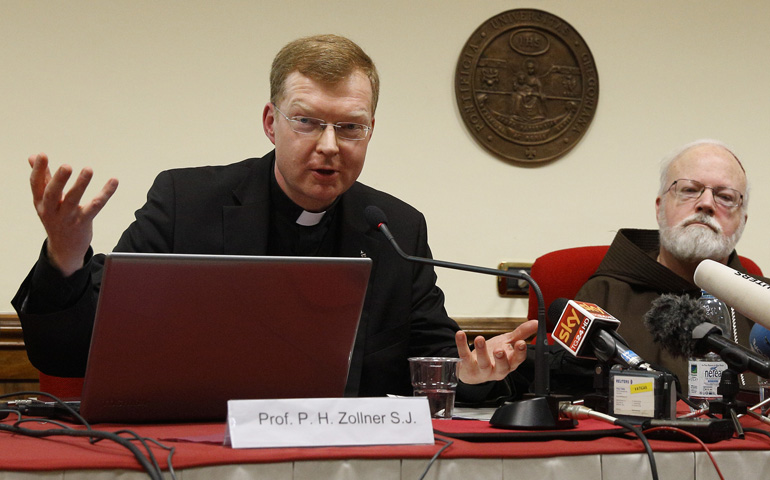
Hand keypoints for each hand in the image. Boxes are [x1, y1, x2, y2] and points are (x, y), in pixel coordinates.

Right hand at [28, 153, 118, 276]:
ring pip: (74, 200)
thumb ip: (43, 178)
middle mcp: (51, 210)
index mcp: (40, 202)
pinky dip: (105, 193)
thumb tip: (34, 156)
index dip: (38, 170)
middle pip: (52, 194)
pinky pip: (95, 206)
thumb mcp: (45, 201)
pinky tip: (114, 181)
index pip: (36, 184)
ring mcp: (68, 218)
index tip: (42, 155)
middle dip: (58, 180)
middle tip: (66, 166)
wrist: (64, 249)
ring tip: (88, 169)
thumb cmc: (55, 217)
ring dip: (81, 184)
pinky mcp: (83, 222)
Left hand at [455, 319, 537, 383]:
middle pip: (502, 367)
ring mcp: (482, 370)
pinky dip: (462, 345)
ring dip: (482, 351)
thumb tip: (536, 323)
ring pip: (483, 363)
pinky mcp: (468, 366)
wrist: (472, 370)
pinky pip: (464, 356)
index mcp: (509, 363)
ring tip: (480, 339)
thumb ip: (522, 333)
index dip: (520, 353)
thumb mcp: (508, 343)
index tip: (521, 343)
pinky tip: (460, 334)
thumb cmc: (492, 356)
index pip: (517, 360)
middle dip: (502, 359)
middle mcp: (497, 369)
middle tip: (500, 350)